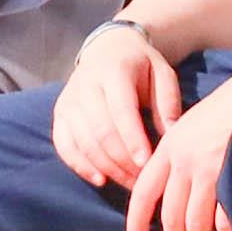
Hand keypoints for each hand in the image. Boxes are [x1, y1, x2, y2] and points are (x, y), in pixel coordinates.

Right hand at [51, 27, 177, 191]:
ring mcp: (69, 100)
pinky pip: (64, 146)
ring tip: (130, 183)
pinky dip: (80, 166)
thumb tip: (171, 137)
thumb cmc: (141, 65)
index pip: (121, 111)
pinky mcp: (59, 114)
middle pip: (101, 132)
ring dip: (107, 168)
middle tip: (143, 181)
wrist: (108, 47)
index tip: (147, 163)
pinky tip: (101, 179)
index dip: (133, 140)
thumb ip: (168, 102)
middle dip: (123, 161)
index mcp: (114, 71)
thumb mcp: (162, 73)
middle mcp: (86, 85)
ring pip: (83, 143)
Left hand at [126, 70, 231, 230]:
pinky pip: (224, 219)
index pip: (144, 191)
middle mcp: (183, 161)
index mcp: (169, 147)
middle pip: (171, 216)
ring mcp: (208, 169)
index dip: (136, 220)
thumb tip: (176, 189)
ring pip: (195, 223)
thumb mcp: (193, 124)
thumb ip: (180, 154)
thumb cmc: (230, 105)